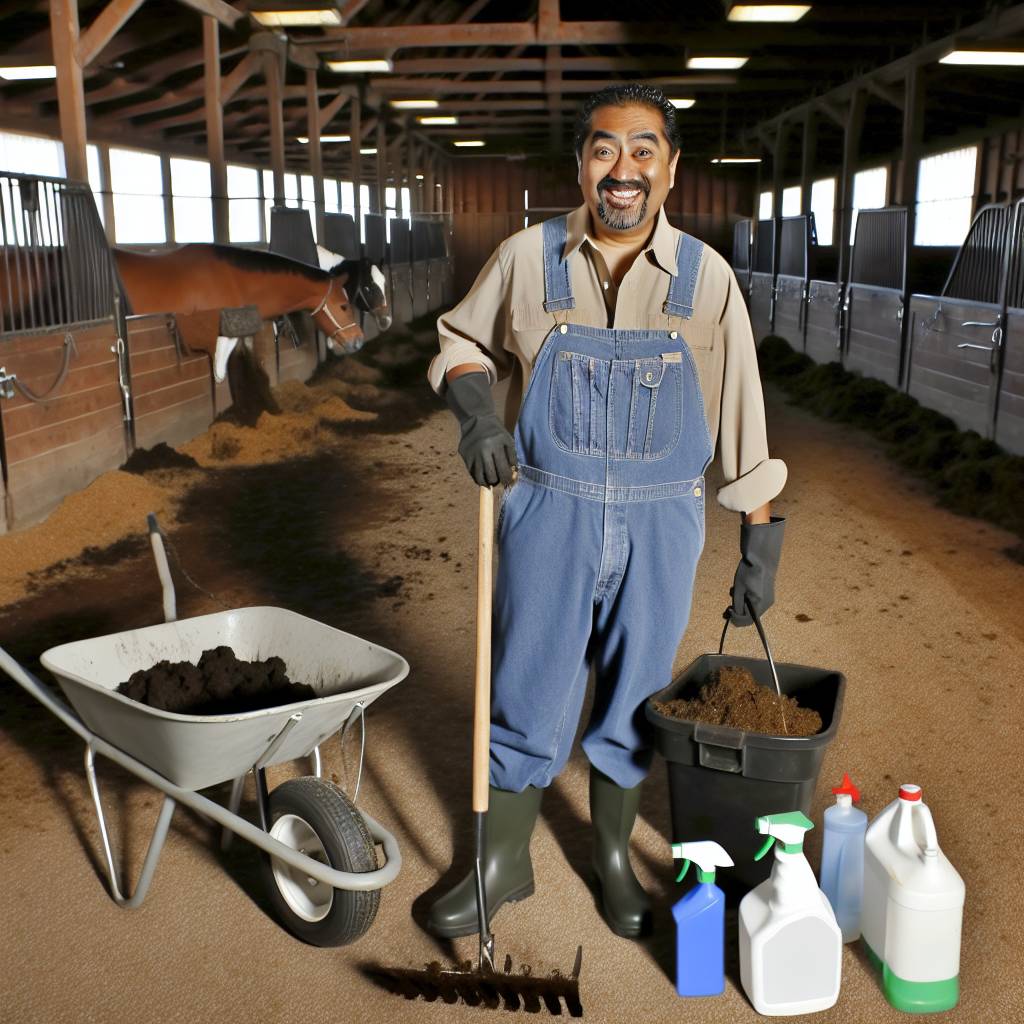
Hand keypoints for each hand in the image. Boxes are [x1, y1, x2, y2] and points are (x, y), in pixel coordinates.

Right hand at [444, 371, 517, 486]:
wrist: (477, 419)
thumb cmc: (496, 431)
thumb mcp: (508, 440)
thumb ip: (512, 457)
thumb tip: (513, 474)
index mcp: (496, 445)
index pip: (503, 470)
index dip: (507, 479)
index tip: (508, 483)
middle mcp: (483, 450)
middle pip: (491, 476)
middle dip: (497, 481)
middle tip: (499, 481)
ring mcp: (472, 453)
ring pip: (479, 477)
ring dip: (486, 481)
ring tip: (491, 481)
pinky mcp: (464, 455)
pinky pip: (471, 472)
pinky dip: (477, 476)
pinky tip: (482, 476)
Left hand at [726, 516, 785, 626]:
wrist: (761, 557)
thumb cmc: (748, 572)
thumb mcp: (738, 589)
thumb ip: (737, 604)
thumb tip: (735, 616)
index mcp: (759, 604)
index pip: (747, 621)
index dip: (736, 619)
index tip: (727, 611)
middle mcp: (766, 604)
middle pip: (750, 615)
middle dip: (737, 612)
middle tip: (727, 607)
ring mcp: (768, 599)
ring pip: (752, 607)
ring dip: (740, 603)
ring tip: (733, 592)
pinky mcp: (767, 593)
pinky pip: (755, 601)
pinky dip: (746, 598)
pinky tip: (740, 588)